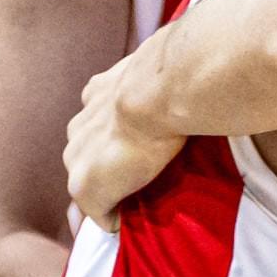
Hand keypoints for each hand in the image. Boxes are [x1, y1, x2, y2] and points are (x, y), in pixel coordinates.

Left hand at [65, 52, 183, 229]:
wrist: (157, 92)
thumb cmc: (171, 74)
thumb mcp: (163, 65)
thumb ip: (165, 69)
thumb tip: (198, 54)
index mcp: (97, 92)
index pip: (96, 120)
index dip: (113, 134)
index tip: (131, 143)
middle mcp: (79, 125)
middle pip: (84, 154)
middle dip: (103, 164)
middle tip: (133, 177)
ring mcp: (78, 158)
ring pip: (86, 182)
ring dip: (106, 191)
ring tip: (129, 202)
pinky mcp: (86, 189)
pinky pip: (97, 213)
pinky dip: (111, 218)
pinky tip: (127, 222)